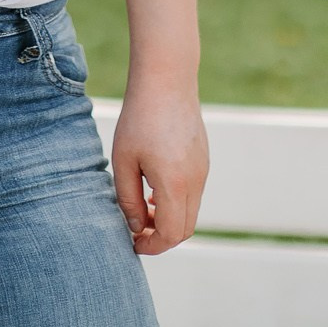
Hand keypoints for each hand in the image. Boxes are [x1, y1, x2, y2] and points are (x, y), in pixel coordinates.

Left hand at [110, 77, 207, 255]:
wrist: (167, 80)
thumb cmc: (139, 119)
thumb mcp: (124, 161)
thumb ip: (128, 200)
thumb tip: (137, 227)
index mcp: (176, 184)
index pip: (172, 235)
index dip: (152, 246)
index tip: (133, 243)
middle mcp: (196, 181)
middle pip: (185, 228)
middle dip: (161, 237)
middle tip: (136, 230)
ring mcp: (203, 170)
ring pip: (191, 212)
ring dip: (168, 219)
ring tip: (142, 208)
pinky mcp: (203, 160)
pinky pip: (194, 193)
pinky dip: (176, 202)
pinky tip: (154, 189)